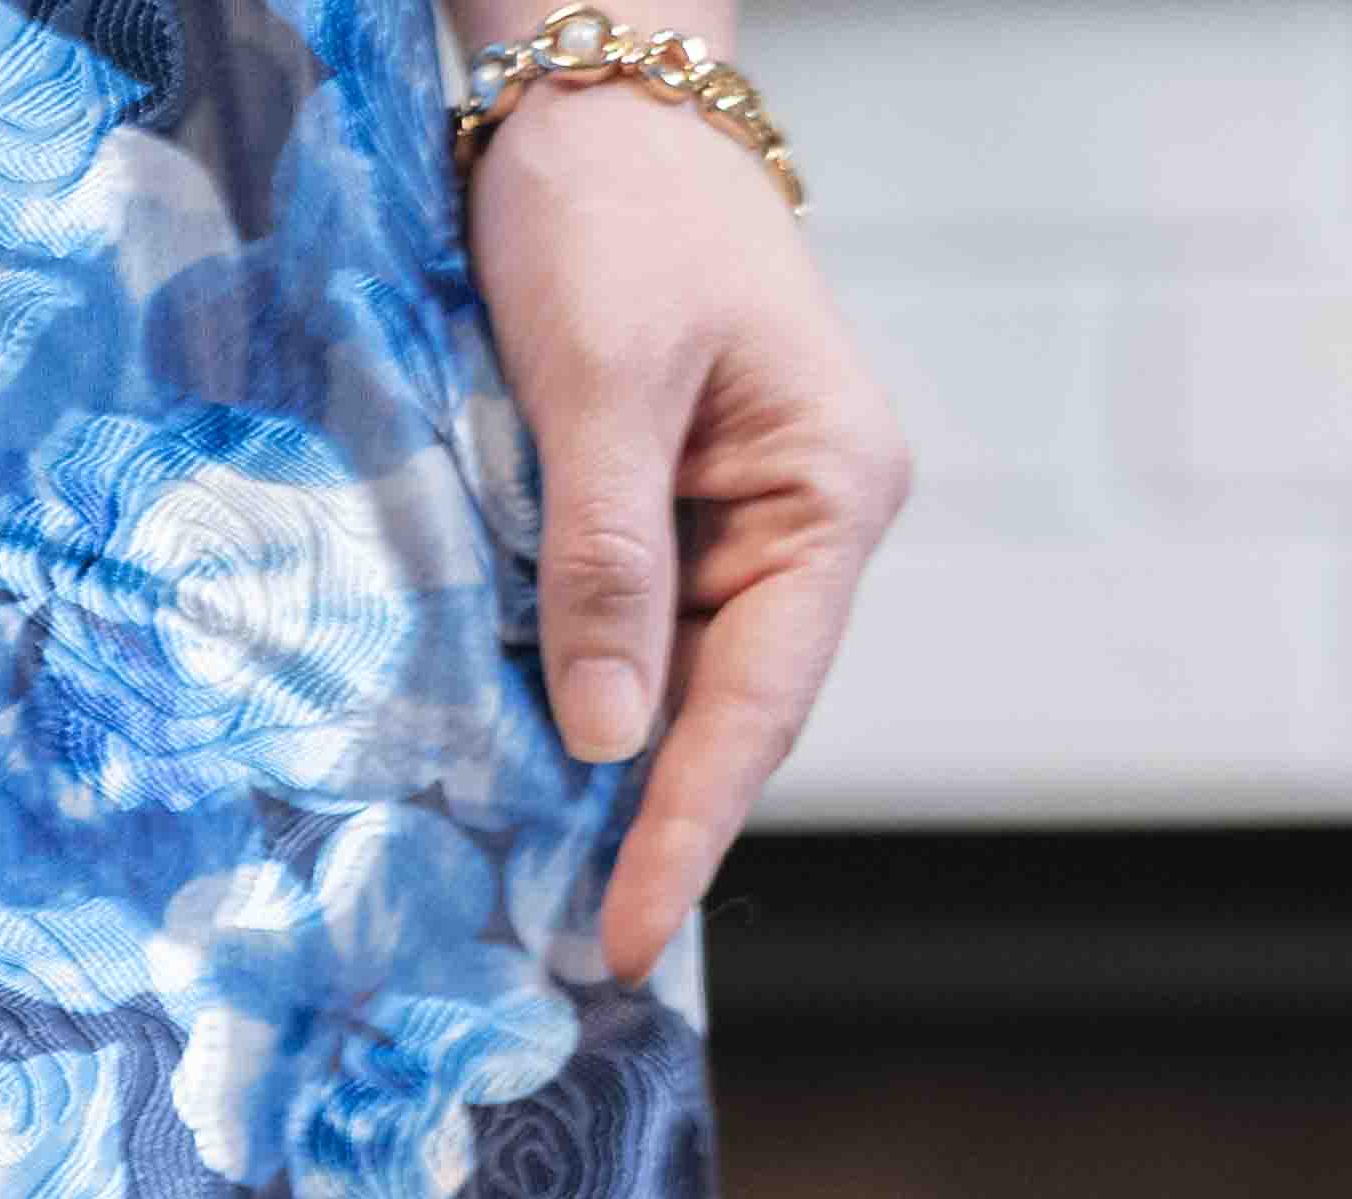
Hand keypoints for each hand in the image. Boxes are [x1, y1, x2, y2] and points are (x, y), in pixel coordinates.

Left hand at [469, 72, 911, 985]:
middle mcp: (801, 525)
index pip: (760, 704)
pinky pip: (627, 640)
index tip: (626, 935)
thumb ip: (604, 558)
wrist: (593, 92)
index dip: (688, 830)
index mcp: (829, 493)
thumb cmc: (616, 207)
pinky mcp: (667, 517)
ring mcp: (735, 526)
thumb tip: (607, 737)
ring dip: (606, 785)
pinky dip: (578, 708)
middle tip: (566, 952)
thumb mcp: (602, 378)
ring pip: (673, 691)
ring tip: (536, 900)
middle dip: (651, 830)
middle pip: (728, 717)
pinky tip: (523, 782)